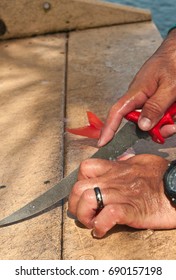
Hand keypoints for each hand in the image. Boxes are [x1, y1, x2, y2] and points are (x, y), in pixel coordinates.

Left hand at [68, 154, 175, 237]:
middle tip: (82, 212)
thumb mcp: (142, 161)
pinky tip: (101, 230)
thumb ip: (126, 162)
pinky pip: (108, 216)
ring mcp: (121, 195)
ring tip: (91, 222)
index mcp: (116, 169)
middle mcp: (114, 180)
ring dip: (84, 215)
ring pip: (88, 200)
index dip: (79, 181)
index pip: (85, 168)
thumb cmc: (162, 175)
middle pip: (79, 187)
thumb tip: (118, 162)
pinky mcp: (131, 210)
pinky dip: (100, 226)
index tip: (84, 192)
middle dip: (74, 203)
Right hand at [98, 29, 175, 146]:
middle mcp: (139, 98)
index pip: (117, 112)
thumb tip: (142, 126)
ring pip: (153, 120)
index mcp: (136, 92)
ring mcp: (148, 99)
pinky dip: (171, 115)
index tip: (103, 142)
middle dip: (155, 129)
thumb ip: (155, 106)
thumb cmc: (173, 61)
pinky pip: (161, 114)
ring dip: (167, 121)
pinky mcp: (157, 100)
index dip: (108, 128)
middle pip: (140, 122)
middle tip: (171, 127)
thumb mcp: (169, 86)